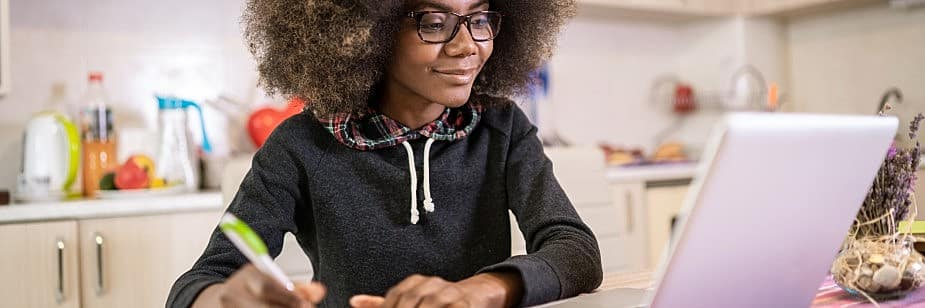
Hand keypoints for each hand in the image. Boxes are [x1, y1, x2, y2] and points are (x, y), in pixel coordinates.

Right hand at [192, 264, 326, 307]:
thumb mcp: (272, 281)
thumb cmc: (250, 290)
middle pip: (261, 307)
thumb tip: (319, 291)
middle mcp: (232, 294)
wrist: (215, 302)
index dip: (289, 298)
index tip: (306, 306)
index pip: (266, 286)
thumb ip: (296, 287)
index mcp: (247, 275)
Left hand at [350, 272, 522, 307]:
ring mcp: (449, 294)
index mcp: (415, 283)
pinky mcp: (465, 305)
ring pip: (430, 306)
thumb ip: (383, 304)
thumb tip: (355, 302)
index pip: (393, 298)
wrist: (476, 296)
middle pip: (409, 303)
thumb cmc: (439, 302)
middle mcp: (431, 285)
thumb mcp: (411, 300)